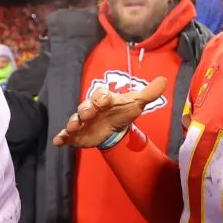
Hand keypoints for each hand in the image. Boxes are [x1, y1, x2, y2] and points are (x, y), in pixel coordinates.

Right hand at [52, 77, 166, 147]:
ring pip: (74, 120)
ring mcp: (82, 122)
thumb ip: (149, 93)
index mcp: (103, 98)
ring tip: (72, 127)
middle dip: (85, 110)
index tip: (105, 100)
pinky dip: (61, 138)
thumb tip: (164, 80)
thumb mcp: (136, 102)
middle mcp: (90, 108)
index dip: (102, 97)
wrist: (114, 128)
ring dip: (72, 123)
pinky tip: (58, 142)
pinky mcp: (76, 135)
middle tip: (87, 115)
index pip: (100, 95)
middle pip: (85, 107)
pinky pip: (66, 135)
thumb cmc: (122, 112)